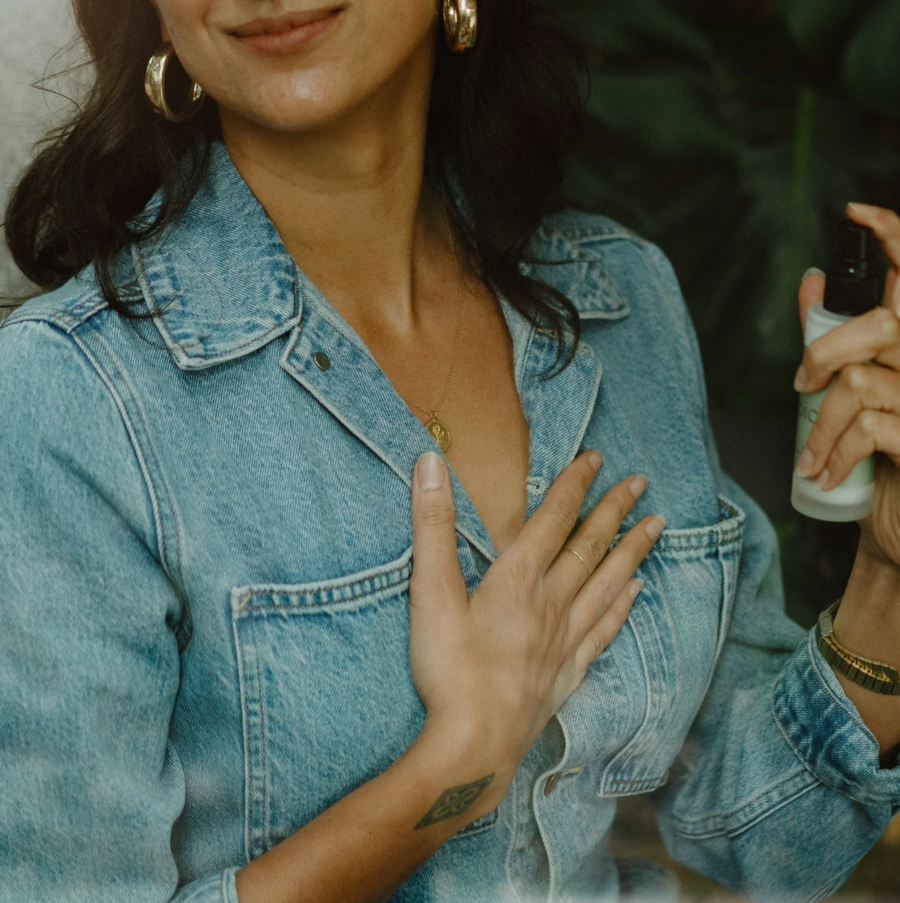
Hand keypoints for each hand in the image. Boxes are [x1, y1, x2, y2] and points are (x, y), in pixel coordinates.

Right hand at [406, 448, 664, 795]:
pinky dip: (622, 605)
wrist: (474, 745)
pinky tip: (637, 592)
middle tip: (640, 482)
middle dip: (614, 511)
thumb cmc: (449, 669)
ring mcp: (564, 639)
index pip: (553, 520)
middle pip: (589, 547)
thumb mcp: (430, 592)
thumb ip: (432, 526)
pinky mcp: (567, 672)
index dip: (574, 486)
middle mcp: (550, 603)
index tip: (596, 459)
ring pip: (607, 584)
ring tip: (656, 526)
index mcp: (518, 580)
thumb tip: (429, 463)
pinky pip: (604, 629)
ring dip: (631, 551)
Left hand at [794, 202, 899, 568]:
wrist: (899, 531)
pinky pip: (869, 426)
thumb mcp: (860, 395)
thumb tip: (812, 281)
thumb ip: (840, 338)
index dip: (895, 238)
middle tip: (801, 388)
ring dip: (819, 423)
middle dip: (823, 353)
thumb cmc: (882, 459)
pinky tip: (825, 473)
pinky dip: (834, 450)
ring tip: (810, 456)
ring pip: (862, 380)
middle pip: (882, 325)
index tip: (856, 212)